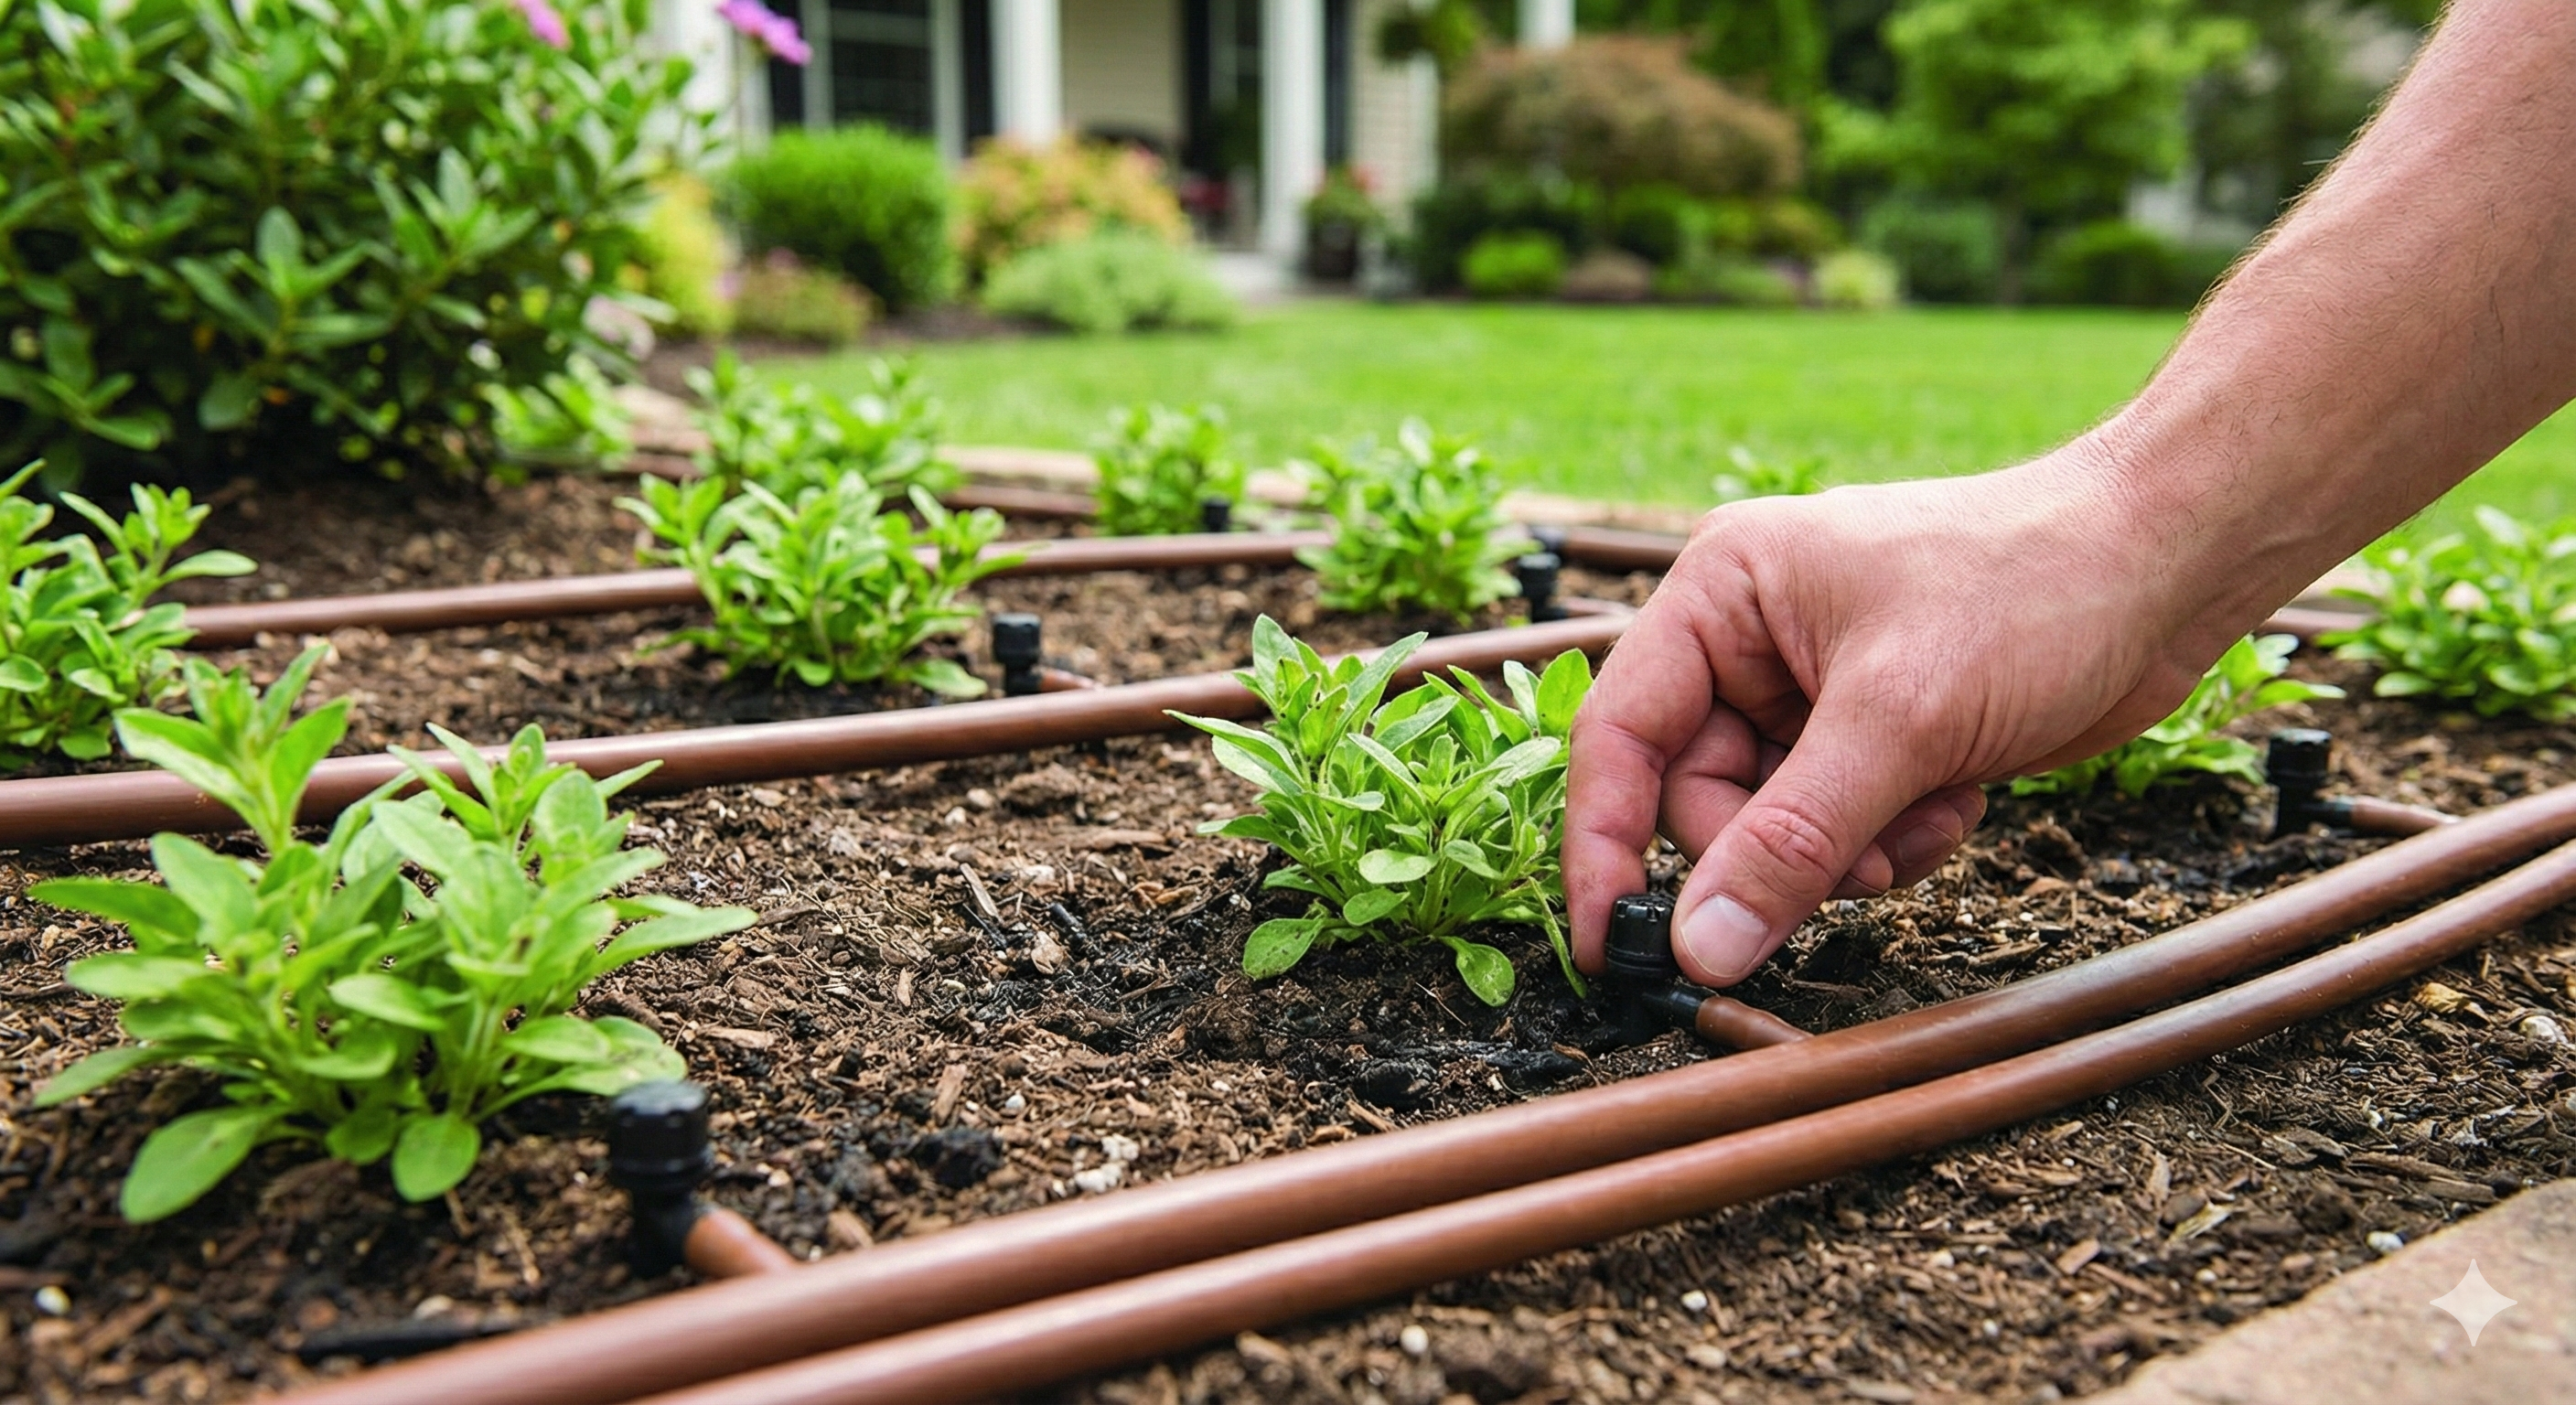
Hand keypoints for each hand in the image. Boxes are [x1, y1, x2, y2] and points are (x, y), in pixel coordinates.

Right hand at [1564, 449, 2245, 986]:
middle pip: (1697, 797)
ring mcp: (1815, 692)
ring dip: (1846, 853)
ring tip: (1925, 816)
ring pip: (1774, 828)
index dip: (1605, 845)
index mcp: (1721, 595)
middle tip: (1847, 870)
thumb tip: (1701, 949)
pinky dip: (1893, 840)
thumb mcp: (1899, 721)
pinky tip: (1957, 801)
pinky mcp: (1878, 736)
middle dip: (1775, 851)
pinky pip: (1839, 831)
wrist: (2172, 565)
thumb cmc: (2033, 587)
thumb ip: (1789, 842)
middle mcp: (1751, 642)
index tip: (1612, 948)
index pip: (1620, 736)